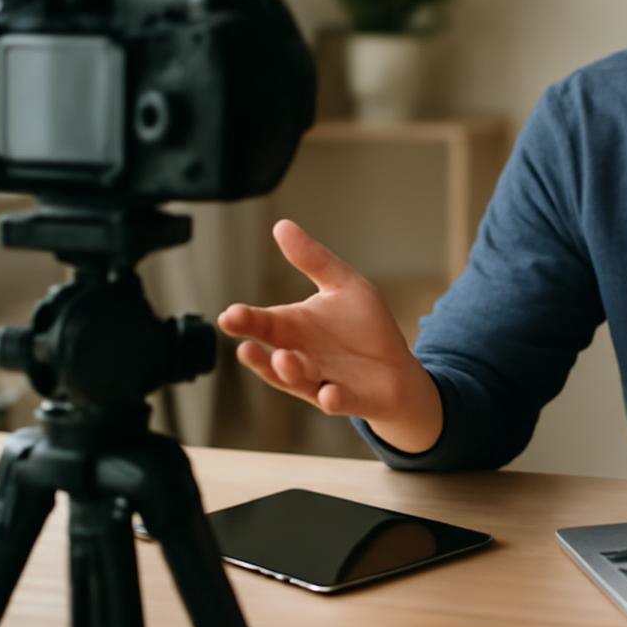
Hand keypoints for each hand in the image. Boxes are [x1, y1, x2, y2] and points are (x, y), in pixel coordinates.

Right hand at [218, 219, 442, 453]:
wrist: (397, 369)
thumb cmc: (363, 328)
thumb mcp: (342, 285)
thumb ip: (312, 259)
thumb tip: (281, 224)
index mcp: (294, 329)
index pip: (262, 323)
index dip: (245, 321)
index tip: (229, 316)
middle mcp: (300, 358)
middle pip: (273, 356)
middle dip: (258, 355)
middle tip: (244, 345)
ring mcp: (322, 381)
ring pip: (299, 381)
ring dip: (290, 372)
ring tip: (284, 359)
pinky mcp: (349, 399)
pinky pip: (337, 401)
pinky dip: (332, 399)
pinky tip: (328, 394)